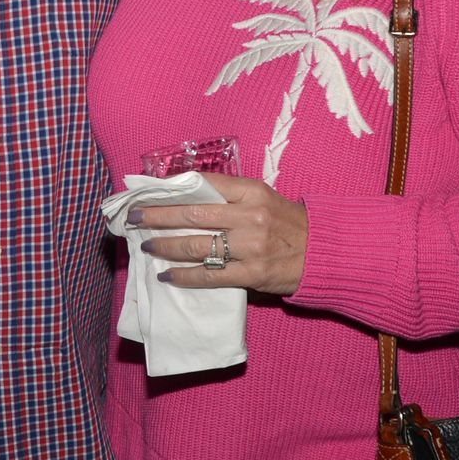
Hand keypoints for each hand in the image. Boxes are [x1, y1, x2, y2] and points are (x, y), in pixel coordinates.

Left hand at [130, 172, 309, 294]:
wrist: (324, 253)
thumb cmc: (289, 224)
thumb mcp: (263, 198)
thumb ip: (230, 196)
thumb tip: (187, 197)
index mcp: (251, 191)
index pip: (203, 184)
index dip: (172, 189)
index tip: (149, 192)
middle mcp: (249, 216)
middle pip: (192, 214)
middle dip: (158, 217)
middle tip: (134, 218)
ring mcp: (250, 246)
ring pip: (196, 245)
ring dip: (165, 246)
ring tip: (146, 246)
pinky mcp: (252, 274)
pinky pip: (209, 275)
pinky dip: (184, 276)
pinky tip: (166, 275)